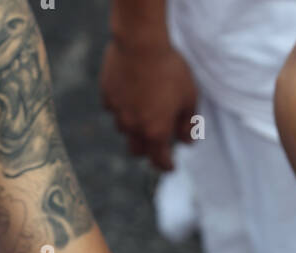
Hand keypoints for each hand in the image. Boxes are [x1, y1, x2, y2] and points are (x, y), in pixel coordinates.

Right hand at [100, 35, 198, 171]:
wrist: (140, 43)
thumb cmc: (169, 69)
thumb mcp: (189, 97)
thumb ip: (188, 124)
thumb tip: (187, 142)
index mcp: (156, 132)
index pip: (159, 161)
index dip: (166, 166)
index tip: (171, 167)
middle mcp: (134, 128)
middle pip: (137, 151)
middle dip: (147, 150)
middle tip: (155, 141)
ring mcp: (118, 113)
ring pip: (124, 130)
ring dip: (133, 127)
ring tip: (143, 110)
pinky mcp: (107, 97)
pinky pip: (113, 109)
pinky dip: (122, 107)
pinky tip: (129, 93)